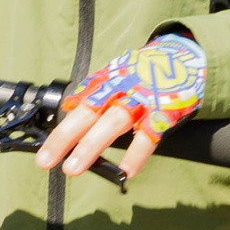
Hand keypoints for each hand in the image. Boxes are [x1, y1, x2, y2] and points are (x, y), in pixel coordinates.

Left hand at [36, 33, 205, 181]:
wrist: (188, 57)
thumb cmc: (147, 73)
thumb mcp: (118, 74)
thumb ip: (97, 92)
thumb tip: (69, 110)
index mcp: (107, 80)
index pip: (77, 103)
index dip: (59, 124)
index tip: (42, 146)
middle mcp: (121, 87)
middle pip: (87, 111)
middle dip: (64, 136)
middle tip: (45, 161)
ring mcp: (143, 99)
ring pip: (113, 122)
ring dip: (91, 146)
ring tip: (72, 169)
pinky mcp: (165, 112)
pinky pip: (148, 135)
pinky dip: (136, 154)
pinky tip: (123, 172)